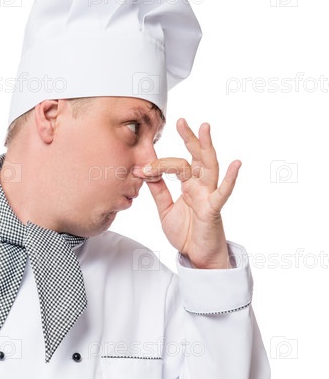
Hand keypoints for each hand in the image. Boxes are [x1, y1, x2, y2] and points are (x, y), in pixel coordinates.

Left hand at [134, 119, 239, 268]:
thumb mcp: (165, 209)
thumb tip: (144, 172)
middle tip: (181, 121)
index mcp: (189, 185)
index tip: (141, 169)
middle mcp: (201, 186)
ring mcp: (209, 195)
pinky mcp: (214, 209)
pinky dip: (231, 178)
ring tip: (204, 128)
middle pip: (196, 157)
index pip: (176, 165)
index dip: (159, 164)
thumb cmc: (186, 232)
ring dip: (206, 147)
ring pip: (209, 167)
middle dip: (190, 138)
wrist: (197, 257)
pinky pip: (223, 192)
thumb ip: (158, 191)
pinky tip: (236, 164)